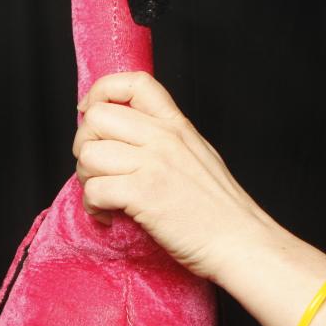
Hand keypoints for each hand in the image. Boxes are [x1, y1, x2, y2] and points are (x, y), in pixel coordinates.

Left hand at [74, 71, 325, 325]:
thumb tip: (124, 141)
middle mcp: (163, 138)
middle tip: (97, 171)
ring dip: (86, 179)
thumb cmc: (220, 211)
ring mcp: (153, 164)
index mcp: (176, 125)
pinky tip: (108, 216)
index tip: (91, 117)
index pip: (132, 82)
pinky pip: (94, 190)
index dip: (100, 94)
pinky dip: (93, 207)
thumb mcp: (198, 156)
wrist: (241, 243)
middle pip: (96, 119)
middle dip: (84, 146)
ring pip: (89, 155)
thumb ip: (165, 141)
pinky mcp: (143, 195)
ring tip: (103, 198)